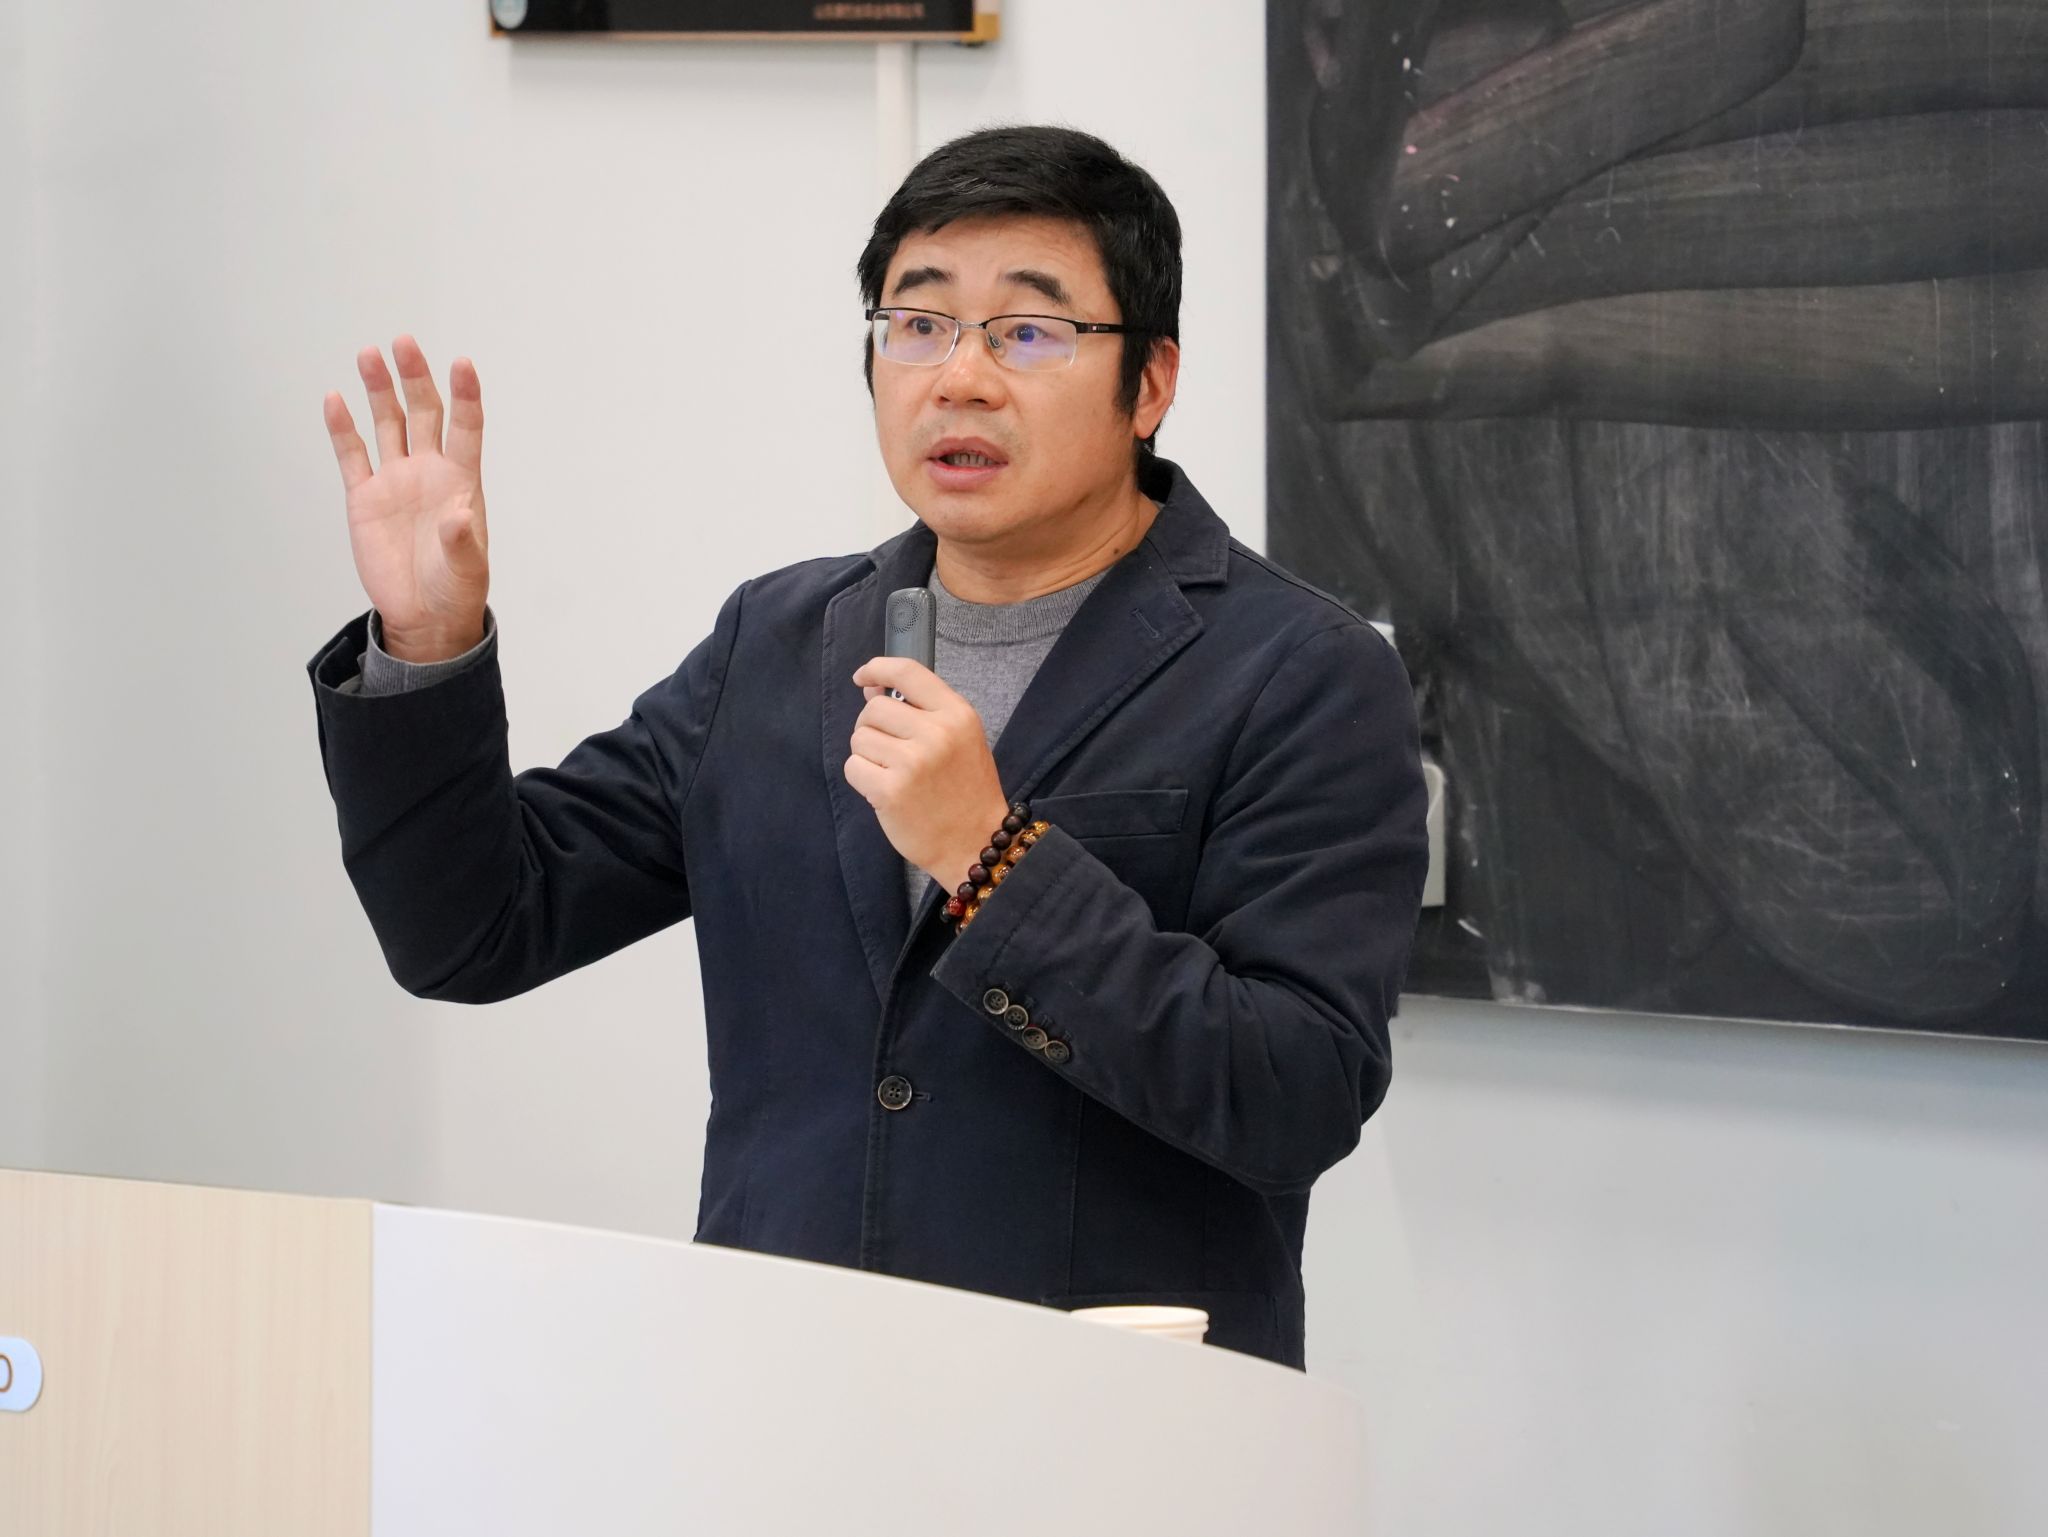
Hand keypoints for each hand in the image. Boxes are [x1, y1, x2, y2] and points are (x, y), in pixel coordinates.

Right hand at [322, 335, 489, 661]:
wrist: (423, 616)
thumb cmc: (455, 589)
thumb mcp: (467, 568)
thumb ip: (462, 541)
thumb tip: (459, 518)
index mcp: (461, 482)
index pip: (466, 427)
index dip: (465, 396)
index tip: (462, 363)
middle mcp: (428, 472)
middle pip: (422, 413)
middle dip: (415, 378)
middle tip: (403, 343)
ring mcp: (395, 481)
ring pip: (386, 424)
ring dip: (379, 390)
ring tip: (370, 355)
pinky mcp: (365, 497)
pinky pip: (352, 455)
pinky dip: (343, 428)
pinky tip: (336, 400)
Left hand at [846, 657, 1011, 891]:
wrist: (976, 842)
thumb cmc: (966, 790)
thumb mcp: (960, 739)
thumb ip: (921, 710)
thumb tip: (871, 688)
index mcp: (958, 714)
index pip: (908, 672)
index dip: (878, 668)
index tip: (864, 677)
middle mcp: (936, 733)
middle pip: (874, 709)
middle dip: (872, 728)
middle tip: (889, 751)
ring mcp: (913, 762)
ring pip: (859, 738)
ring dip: (867, 756)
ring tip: (892, 774)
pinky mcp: (890, 791)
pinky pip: (853, 767)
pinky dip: (862, 779)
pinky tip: (885, 791)